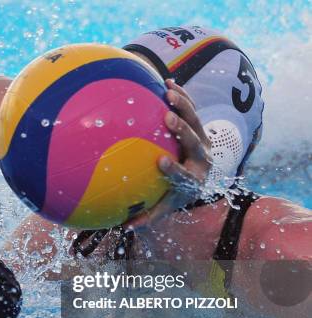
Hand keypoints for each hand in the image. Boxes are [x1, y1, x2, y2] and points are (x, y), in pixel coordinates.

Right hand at [129, 79, 212, 229]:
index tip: (160, 162)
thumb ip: (146, 217)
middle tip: (167, 119)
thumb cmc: (174, 194)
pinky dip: (182, 95)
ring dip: (184, 106)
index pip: (184, 175)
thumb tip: (122, 227)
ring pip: (197, 121)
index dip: (174, 169)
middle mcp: (202, 160)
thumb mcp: (163, 207)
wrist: (200, 179)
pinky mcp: (200, 128)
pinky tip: (166, 81)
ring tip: (168, 92)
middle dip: (183, 130)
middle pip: (196, 143)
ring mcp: (203, 142)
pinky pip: (192, 108)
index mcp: (192, 180)